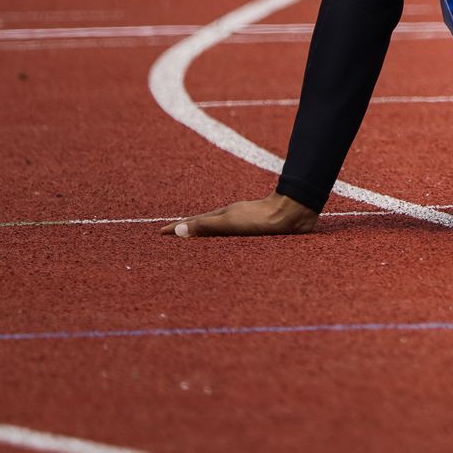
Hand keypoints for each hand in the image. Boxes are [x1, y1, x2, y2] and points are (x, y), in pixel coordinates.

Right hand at [163, 192, 318, 237]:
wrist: (293, 212)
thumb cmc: (261, 219)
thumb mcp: (229, 223)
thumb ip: (205, 226)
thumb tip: (178, 230)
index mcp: (222, 216)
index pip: (193, 223)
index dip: (177, 229)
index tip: (160, 233)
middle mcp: (231, 216)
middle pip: (204, 223)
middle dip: (187, 229)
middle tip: (173, 234)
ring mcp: (244, 220)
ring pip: (219, 227)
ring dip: (205, 232)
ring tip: (196, 238)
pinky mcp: (257, 227)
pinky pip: (232, 232)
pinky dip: (222, 236)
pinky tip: (229, 241)